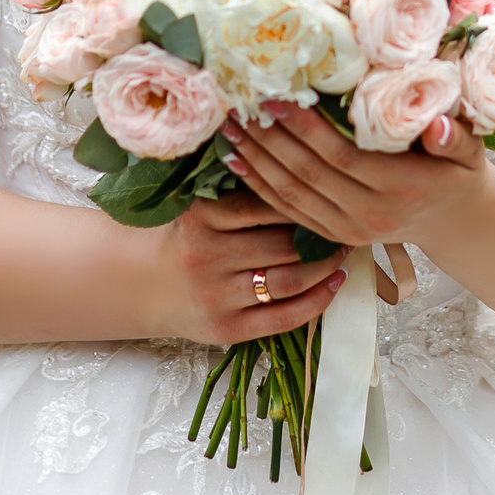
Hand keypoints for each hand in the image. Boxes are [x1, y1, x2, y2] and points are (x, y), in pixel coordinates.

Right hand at [150, 186, 346, 345]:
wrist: (147, 285)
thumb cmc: (192, 237)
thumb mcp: (204, 206)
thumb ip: (242, 188)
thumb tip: (303, 166)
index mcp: (201, 217)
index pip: (264, 204)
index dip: (304, 200)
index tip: (330, 193)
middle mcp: (206, 257)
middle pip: (282, 245)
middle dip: (323, 235)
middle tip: (347, 223)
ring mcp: (215, 296)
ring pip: (289, 281)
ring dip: (327, 266)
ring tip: (345, 251)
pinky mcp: (226, 328)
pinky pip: (284, 317)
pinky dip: (318, 300)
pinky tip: (336, 283)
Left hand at [223, 103, 487, 249]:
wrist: (453, 221)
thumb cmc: (458, 173)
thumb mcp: (469, 153)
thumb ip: (454, 139)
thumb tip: (437, 125)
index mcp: (401, 189)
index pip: (343, 158)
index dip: (307, 130)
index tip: (278, 98)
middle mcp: (370, 216)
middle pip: (309, 175)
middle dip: (271, 139)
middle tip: (242, 104)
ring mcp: (348, 230)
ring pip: (292, 195)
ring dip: (257, 160)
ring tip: (229, 126)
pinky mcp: (334, 236)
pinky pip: (289, 212)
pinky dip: (259, 187)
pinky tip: (235, 161)